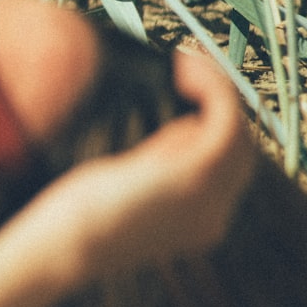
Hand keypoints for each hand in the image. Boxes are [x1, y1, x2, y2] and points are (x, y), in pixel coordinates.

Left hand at [34, 49, 255, 277]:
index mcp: (198, 220)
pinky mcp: (196, 174)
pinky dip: (213, 87)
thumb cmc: (74, 218)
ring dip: (217, 87)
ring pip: (240, 130)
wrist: (66, 246)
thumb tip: (174, 130)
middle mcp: (213, 214)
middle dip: (217, 102)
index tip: (174, 94)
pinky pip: (226, 119)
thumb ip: (155, 165)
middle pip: (240, 148)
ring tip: (187, 61)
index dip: (199, 126)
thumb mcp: (125, 189)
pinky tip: (185, 66)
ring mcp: (210, 197)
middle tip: (188, 66)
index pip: (223, 166)